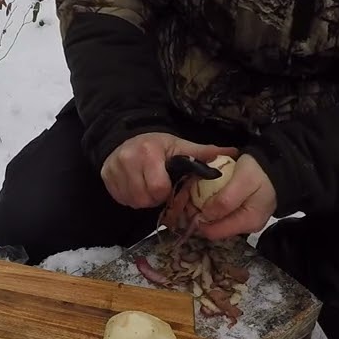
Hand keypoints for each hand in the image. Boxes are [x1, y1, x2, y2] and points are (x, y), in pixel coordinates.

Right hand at [101, 132, 237, 208]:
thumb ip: (203, 152)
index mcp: (148, 153)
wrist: (126, 136)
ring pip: (132, 201)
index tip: (167, 184)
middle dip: (154, 197)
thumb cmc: (157, 145)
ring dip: (143, 199)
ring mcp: (113, 170)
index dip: (165, 191)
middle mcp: (127, 160)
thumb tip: (233, 152)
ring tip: (147, 186)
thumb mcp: (179, 146)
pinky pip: (121, 199)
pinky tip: (136, 186)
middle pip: (144, 198)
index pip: (158, 188)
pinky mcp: (105, 178)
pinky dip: (130, 197)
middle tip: (158, 187)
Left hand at [196, 154, 276, 239]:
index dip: (198, 220)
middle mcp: (247, 227)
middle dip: (200, 215)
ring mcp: (246, 221)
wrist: (277, 164)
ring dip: (205, 210)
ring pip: (217, 221)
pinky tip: (209, 194)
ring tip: (198, 194)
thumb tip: (205, 216)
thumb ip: (225, 200)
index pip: (214, 233)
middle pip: (215, 229)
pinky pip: (223, 214)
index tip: (189, 204)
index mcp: (247, 222)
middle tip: (191, 196)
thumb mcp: (242, 181)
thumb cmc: (260, 171)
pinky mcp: (244, 213)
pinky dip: (213, 206)